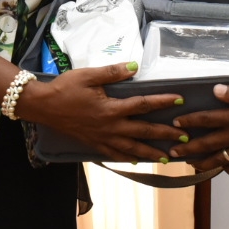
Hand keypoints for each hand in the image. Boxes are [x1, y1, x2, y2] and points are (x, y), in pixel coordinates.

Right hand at [18, 62, 187, 161]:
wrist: (43, 106)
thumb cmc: (65, 87)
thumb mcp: (88, 75)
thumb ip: (113, 72)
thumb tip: (134, 66)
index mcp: (111, 108)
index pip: (143, 104)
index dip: (163, 101)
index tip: (180, 100)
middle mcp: (110, 126)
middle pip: (143, 131)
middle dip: (165, 135)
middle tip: (185, 138)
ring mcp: (102, 138)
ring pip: (132, 148)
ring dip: (151, 153)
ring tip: (167, 158)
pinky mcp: (94, 143)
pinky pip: (114, 154)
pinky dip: (128, 158)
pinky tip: (137, 161)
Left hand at [174, 84, 228, 174]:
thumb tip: (217, 90)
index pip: (207, 119)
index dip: (190, 121)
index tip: (176, 123)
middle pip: (207, 144)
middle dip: (188, 148)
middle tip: (172, 152)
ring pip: (219, 160)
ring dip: (202, 163)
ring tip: (190, 165)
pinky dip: (228, 171)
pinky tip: (223, 169)